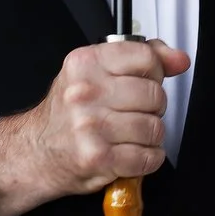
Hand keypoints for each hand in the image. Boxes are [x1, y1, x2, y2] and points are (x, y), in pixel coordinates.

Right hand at [0, 39, 189, 215]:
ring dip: (149, 136)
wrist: (37, 151)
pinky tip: (130, 152)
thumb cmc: (67, 113)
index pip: (145, 56)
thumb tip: (178, 59)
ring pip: (154, 127)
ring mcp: (90, 126)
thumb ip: (139, 58)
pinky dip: (146, 159)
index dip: (154, 71)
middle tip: (133, 112)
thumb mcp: (95, 72)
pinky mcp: (98, 157)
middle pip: (154, 94)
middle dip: (152, 107)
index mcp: (85, 64)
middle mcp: (85, 92)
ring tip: (129, 134)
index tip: (145, 80)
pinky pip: (147, 157)